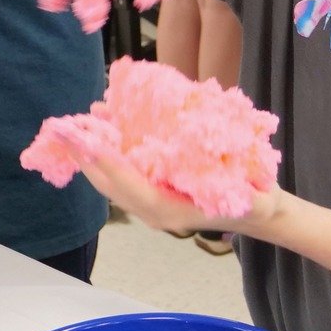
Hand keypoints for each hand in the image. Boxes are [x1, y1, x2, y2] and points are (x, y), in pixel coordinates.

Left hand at [54, 120, 278, 236]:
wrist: (258, 214)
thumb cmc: (254, 200)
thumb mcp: (252, 194)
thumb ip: (234, 183)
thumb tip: (209, 149)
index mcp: (173, 211)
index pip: (132, 189)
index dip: (109, 164)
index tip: (89, 139)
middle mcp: (155, 211)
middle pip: (111, 186)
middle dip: (88, 156)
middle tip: (72, 124)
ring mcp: (151, 203)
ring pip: (113, 180)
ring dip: (96, 151)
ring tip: (89, 116)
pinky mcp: (152, 191)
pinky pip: (124, 174)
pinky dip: (111, 152)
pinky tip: (111, 125)